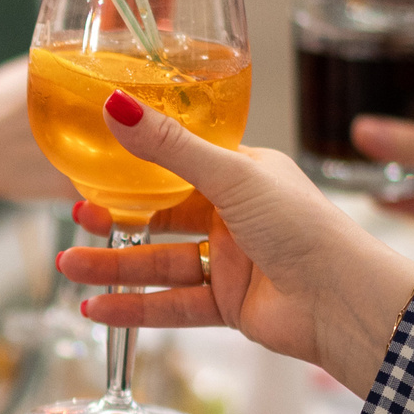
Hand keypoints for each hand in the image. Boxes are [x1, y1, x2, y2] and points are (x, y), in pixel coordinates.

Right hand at [54, 94, 413, 395]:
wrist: (344, 303)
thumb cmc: (304, 228)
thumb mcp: (231, 177)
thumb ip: (168, 148)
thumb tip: (114, 104)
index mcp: (245, 174)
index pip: (180, 162)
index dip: (137, 166)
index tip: (95, 165)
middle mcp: (237, 216)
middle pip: (162, 217)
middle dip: (116, 221)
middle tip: (75, 218)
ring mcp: (232, 263)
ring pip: (161, 263)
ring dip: (115, 266)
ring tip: (69, 266)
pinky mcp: (229, 305)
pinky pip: (172, 305)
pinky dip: (135, 308)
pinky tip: (98, 309)